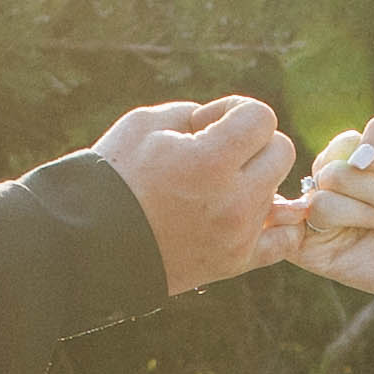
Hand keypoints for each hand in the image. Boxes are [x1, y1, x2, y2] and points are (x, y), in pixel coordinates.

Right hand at [98, 96, 300, 293]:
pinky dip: (274, 225)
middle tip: (215, 154)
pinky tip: (249, 214)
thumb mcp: (146, 124)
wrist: (89, 244)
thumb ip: (196, 114)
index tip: (205, 125)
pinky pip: (283, 241)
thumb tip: (228, 124)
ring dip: (255, 181)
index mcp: (210, 161)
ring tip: (213, 187)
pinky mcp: (235, 263)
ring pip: (279, 192)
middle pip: (281, 152)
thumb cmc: (114, 177)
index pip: (262, 117)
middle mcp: (233, 201)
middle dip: (252, 143)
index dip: (235, 110)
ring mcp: (238, 235)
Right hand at [288, 114, 373, 306]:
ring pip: (321, 203)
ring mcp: (315, 218)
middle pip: (334, 175)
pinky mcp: (310, 251)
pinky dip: (312, 229)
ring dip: (366, 214)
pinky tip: (355, 237)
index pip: (344, 145)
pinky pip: (295, 231)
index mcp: (343, 160)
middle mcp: (325, 187)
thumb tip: (352, 160)